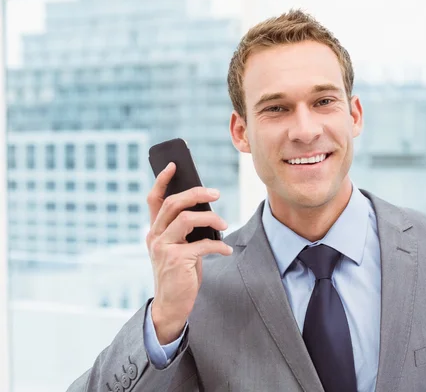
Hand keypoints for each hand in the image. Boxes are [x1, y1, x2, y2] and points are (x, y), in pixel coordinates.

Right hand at [145, 162, 231, 343]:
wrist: (171, 305)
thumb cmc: (179, 273)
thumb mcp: (179, 248)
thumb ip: (185, 230)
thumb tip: (206, 209)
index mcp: (154, 231)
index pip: (153, 199)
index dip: (162, 180)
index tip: (174, 166)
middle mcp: (155, 236)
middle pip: (173, 203)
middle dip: (196, 193)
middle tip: (216, 194)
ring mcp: (163, 248)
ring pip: (187, 219)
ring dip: (211, 219)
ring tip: (224, 226)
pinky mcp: (176, 260)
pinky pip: (202, 245)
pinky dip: (218, 246)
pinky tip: (226, 251)